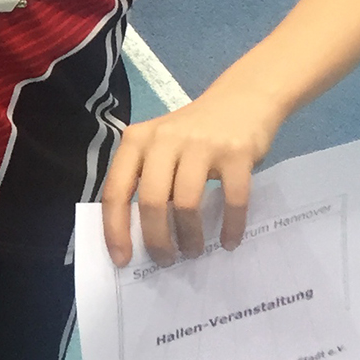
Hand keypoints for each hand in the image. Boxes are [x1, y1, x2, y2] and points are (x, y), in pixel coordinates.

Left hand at [100, 86, 280, 266]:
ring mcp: (202, 144)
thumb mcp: (160, 146)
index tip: (123, 260)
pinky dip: (230, 226)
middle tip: (165, 260)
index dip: (115, 230)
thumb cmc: (194, 133)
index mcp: (137, 140)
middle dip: (157, 240)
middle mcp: (165, 139)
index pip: (116, 191)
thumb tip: (137, 236)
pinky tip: (229, 241)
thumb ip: (146, 179)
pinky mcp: (236, 152)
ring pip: (187, 203)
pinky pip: (231, 199)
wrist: (243, 98)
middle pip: (152, 201)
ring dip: (190, 236)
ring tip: (194, 251)